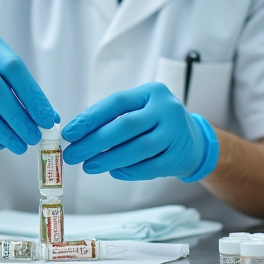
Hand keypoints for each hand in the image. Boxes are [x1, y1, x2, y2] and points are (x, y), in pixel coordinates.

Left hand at [61, 82, 218, 181]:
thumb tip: (77, 135)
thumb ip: (112, 119)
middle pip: (126, 126)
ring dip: (109, 159)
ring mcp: (175, 132)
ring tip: (88, 166)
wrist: (193, 140)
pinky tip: (113, 172)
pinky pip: (150, 167)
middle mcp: (166, 109)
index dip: (91, 118)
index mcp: (151, 92)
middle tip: (73, 154)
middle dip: (95, 142)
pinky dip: (129, 171)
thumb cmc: (154, 123)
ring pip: (138, 148)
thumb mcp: (138, 110)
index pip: (117, 102)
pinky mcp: (179, 156)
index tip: (69, 133)